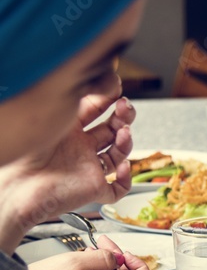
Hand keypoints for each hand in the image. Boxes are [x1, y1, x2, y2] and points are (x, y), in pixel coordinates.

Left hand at [0, 93, 134, 251]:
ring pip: (118, 155)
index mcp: (67, 129)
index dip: (109, 100)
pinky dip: (125, 178)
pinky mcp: (92, 189)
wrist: (16, 187)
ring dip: (126, 142)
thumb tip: (102, 80)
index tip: (116, 90)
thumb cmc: (27, 151)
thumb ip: (80, 95)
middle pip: (111, 131)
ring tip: (123, 133)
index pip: (96, 111)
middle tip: (124, 108)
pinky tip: (122, 166)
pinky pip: (117, 188)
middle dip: (122, 117)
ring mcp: (86, 168)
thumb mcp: (57, 113)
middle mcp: (78, 148)